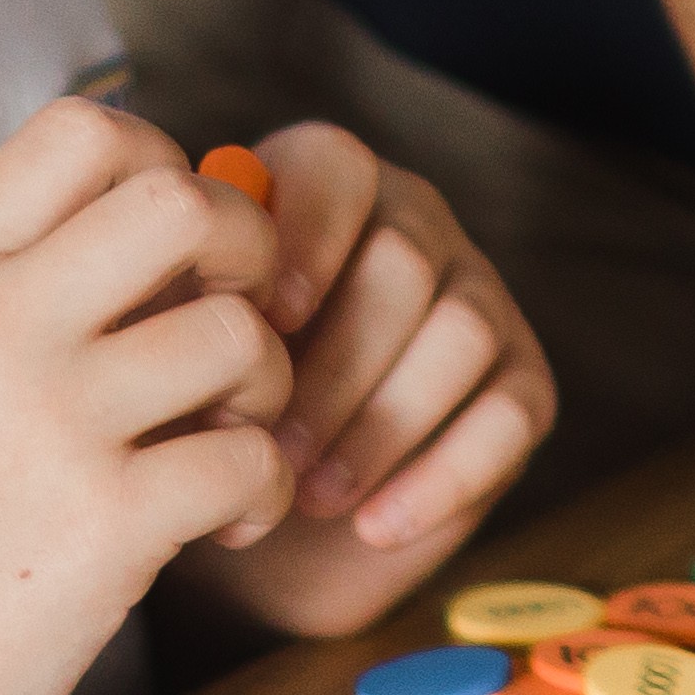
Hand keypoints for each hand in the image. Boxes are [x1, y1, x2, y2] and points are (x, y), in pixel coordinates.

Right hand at [0, 98, 295, 694]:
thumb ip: (16, 298)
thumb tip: (174, 227)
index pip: (82, 131)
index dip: (165, 165)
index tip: (170, 254)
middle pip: (184, 198)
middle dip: (249, 255)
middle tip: (234, 332)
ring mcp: (49, 421)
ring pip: (241, 331)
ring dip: (269, 389)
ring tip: (226, 445)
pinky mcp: (105, 523)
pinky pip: (253, 457)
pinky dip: (266, 492)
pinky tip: (222, 528)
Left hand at [181, 120, 555, 639]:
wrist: (261, 515)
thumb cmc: (201, 409)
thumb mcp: (172, 350)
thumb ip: (175, 302)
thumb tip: (182, 295)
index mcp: (323, 191)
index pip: (337, 169)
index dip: (307, 239)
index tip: (266, 322)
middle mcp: (412, 224)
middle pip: (405, 262)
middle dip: (335, 367)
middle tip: (270, 448)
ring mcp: (479, 299)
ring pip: (463, 332)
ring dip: (382, 425)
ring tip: (310, 494)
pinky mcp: (522, 383)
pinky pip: (512, 414)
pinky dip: (443, 476)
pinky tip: (376, 525)